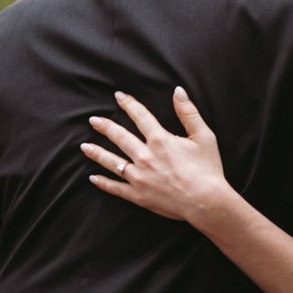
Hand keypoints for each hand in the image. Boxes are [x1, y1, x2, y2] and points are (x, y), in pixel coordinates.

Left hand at [81, 88, 236, 225]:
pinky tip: (93, 178)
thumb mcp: (203, 136)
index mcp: (160, 140)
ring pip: (112, 162)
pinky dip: (103, 183)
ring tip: (84, 146)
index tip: (118, 96)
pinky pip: (116, 188)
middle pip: (120, 137)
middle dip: (105, 126)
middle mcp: (145, 156)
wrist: (206, 201)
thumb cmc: (208, 169)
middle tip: (93, 120)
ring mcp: (139, 177)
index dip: (129, 104)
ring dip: (97, 152)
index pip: (140, 116)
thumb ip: (189, 112)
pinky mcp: (138, 195)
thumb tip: (178, 91)